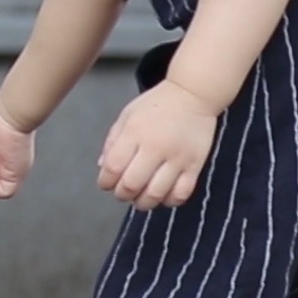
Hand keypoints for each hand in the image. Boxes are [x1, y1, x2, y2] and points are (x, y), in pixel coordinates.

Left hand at [97, 81, 219, 210]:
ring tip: (139, 198)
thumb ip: (113, 141)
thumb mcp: (127, 115)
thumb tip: (102, 168)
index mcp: (135, 132)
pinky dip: (169, 201)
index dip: (105, 182)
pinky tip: (162, 196)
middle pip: (132, 184)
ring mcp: (177, 158)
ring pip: (156, 194)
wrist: (193, 95)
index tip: (106, 184)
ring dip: (143, 203)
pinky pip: (181, 194)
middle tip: (122, 192)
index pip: (113, 167)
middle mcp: (155, 147)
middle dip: (122, 194)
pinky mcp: (195, 165)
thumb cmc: (157, 105)